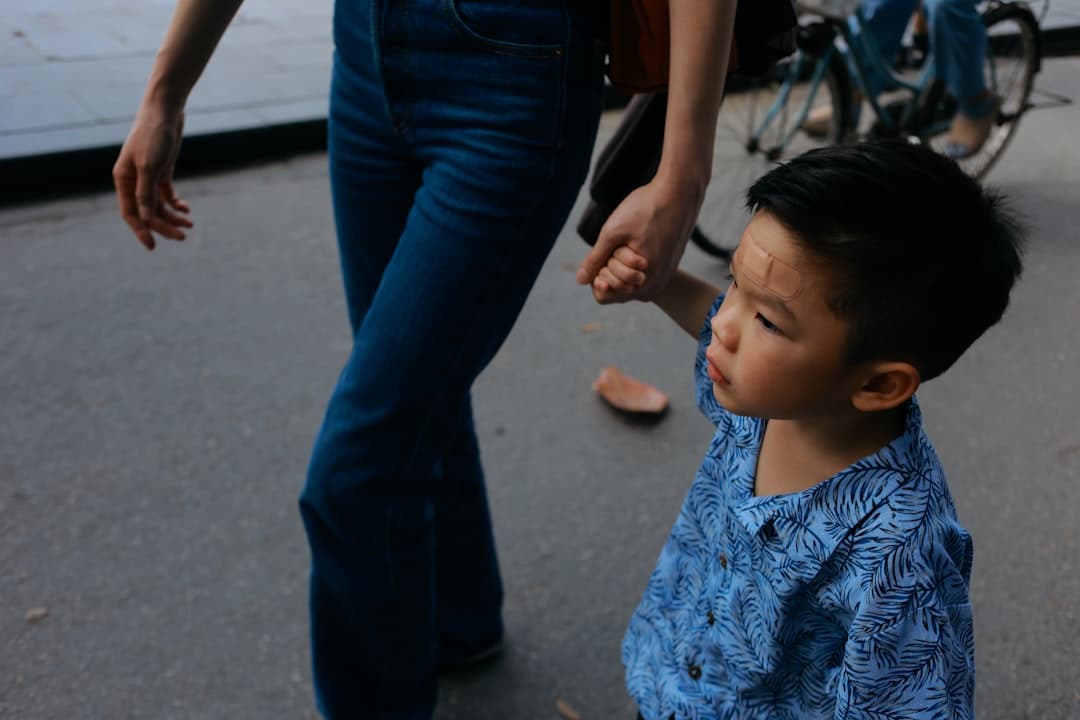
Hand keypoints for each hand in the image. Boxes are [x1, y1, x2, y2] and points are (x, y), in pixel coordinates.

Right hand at [112, 103, 191, 249]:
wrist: (165, 111)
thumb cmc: (154, 135)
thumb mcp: (150, 166)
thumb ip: (146, 193)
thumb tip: (146, 219)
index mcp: (123, 179)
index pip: (130, 213)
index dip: (141, 230)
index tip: (153, 246)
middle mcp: (133, 180)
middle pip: (147, 212)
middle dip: (164, 226)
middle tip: (183, 237)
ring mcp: (148, 175)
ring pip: (159, 205)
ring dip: (173, 216)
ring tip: (190, 224)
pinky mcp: (162, 170)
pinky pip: (167, 195)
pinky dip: (176, 204)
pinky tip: (186, 209)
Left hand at [576, 178, 699, 303]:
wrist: (680, 193)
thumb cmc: (647, 210)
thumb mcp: (613, 233)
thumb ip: (595, 259)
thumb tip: (579, 280)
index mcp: (643, 284)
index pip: (603, 296)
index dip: (597, 275)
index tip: (604, 252)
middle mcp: (655, 287)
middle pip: (615, 289)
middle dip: (610, 268)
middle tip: (622, 244)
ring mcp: (663, 278)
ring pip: (627, 280)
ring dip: (621, 263)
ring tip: (631, 241)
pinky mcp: (667, 267)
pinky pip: (639, 273)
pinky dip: (633, 260)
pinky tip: (639, 240)